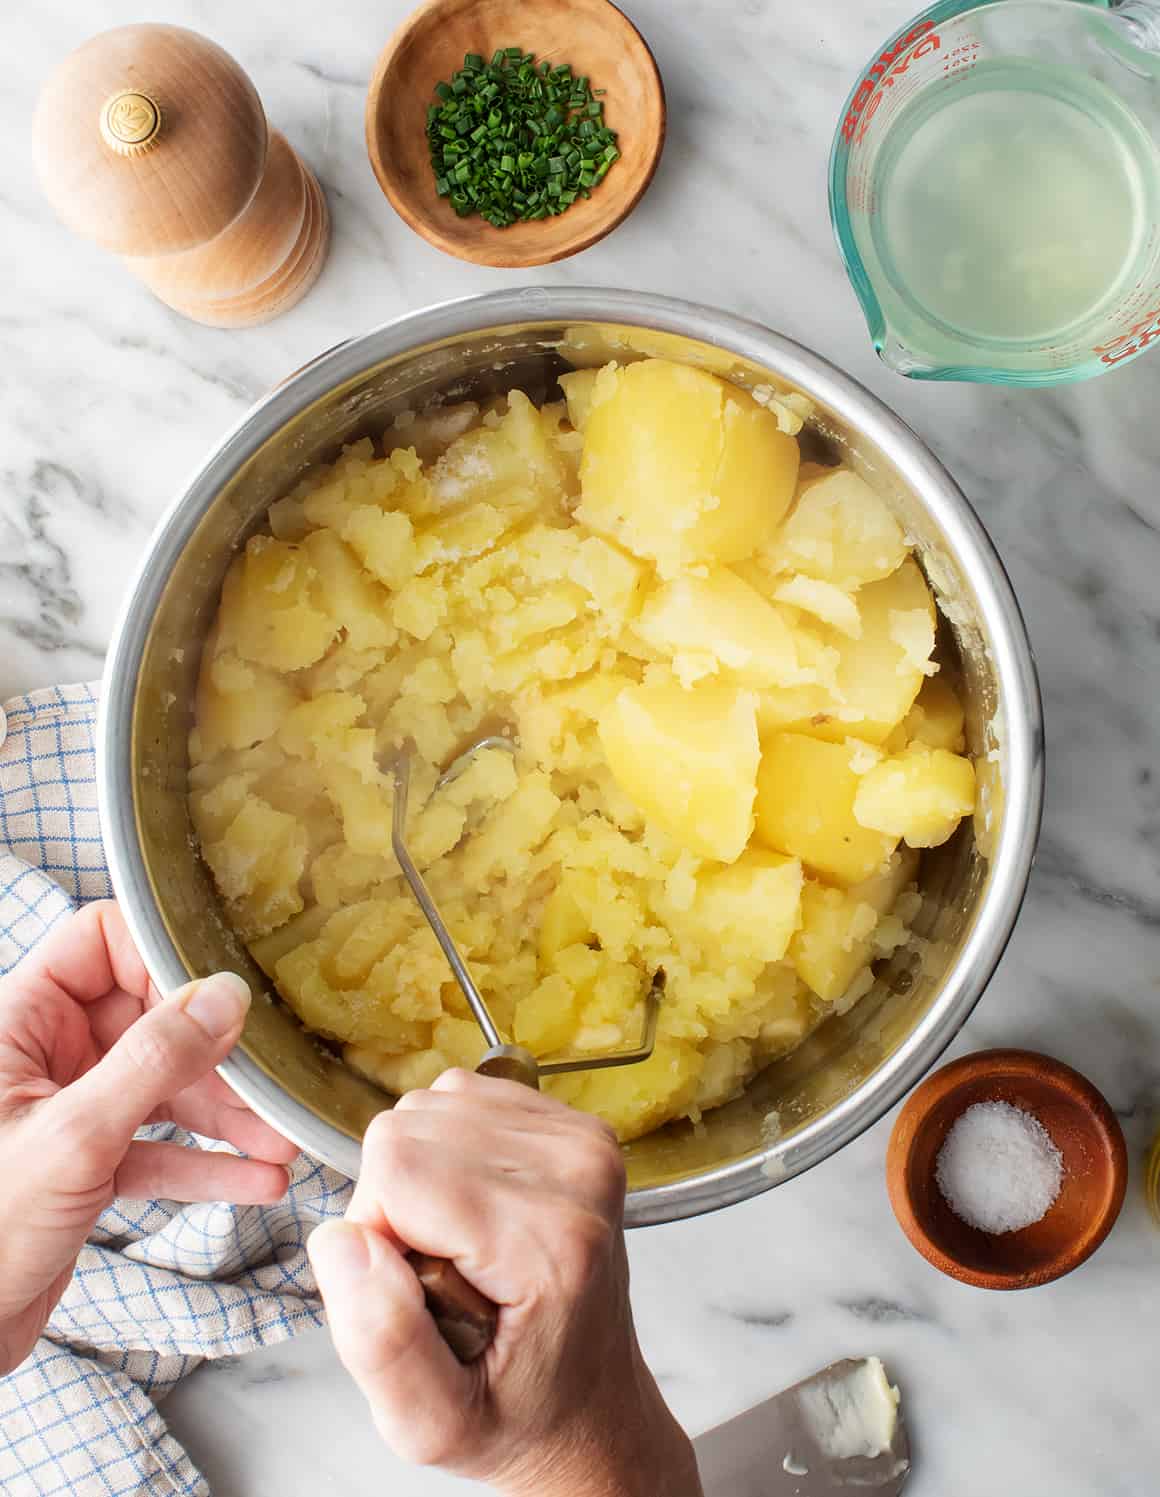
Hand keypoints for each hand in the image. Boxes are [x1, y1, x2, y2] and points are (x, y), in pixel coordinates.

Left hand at [0, 900, 298, 1374]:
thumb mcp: (74, 1140)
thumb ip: (154, 1062)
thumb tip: (225, 995)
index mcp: (19, 1022)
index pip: (102, 944)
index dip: (165, 959)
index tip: (228, 993)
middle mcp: (44, 1057)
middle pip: (149, 1018)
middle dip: (217, 1054)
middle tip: (272, 1082)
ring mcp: (67, 1112)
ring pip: (162, 1088)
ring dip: (224, 1115)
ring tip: (282, 1142)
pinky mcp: (83, 1168)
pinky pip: (156, 1147)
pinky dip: (205, 1164)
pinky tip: (256, 1181)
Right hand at [308, 1070, 702, 1496]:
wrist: (592, 1411)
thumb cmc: (518, 1416)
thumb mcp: (430, 1426)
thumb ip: (379, 1340)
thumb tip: (341, 1240)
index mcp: (551, 1241)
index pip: (397, 1167)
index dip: (372, 1229)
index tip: (409, 1288)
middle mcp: (579, 1172)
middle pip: (408, 1127)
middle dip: (392, 1201)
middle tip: (432, 1273)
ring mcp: (583, 1141)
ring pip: (431, 1105)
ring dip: (419, 1172)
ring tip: (455, 1244)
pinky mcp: (577, 1126)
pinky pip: (465, 1098)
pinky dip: (449, 1149)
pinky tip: (474, 1208)